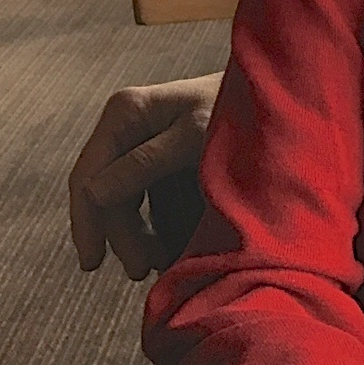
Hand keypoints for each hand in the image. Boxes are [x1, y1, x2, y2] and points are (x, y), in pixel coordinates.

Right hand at [69, 72, 220, 278]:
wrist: (277, 93)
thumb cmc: (240, 107)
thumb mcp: (194, 135)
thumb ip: (145, 162)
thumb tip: (93, 195)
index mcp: (124, 114)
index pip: (87, 177)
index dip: (88, 223)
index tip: (92, 264)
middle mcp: (126, 124)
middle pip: (104, 193)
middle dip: (120, 236)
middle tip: (140, 271)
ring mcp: (142, 140)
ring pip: (123, 200)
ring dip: (134, 235)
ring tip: (153, 265)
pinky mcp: (162, 156)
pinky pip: (146, 197)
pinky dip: (153, 224)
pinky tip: (166, 247)